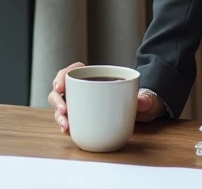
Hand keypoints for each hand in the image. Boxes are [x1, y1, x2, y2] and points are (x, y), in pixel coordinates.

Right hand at [48, 62, 166, 133]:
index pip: (74, 70)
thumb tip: (141, 101)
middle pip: (61, 89)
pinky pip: (67, 119)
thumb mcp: (143, 98)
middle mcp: (83, 89)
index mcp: (95, 76)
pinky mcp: (80, 118)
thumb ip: (144, 99)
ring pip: (61, 105)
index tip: (60, 86)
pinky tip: (67, 131)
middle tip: (63, 110)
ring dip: (59, 115)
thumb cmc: (137, 100)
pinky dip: (64, 125)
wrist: (139, 114)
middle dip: (57, 99)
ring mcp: (80, 103)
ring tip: (65, 126)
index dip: (63, 75)